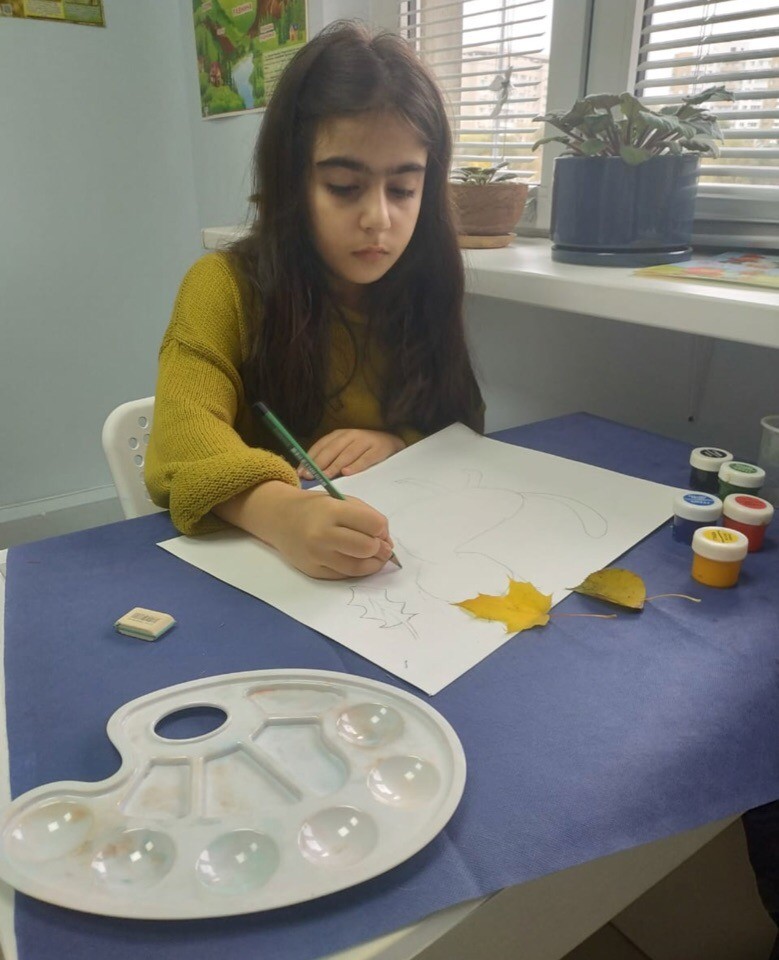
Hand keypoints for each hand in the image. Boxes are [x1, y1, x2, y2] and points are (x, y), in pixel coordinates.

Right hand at [214, 482, 394, 579]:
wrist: (280, 518)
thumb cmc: (316, 508)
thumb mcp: (340, 500)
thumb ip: (365, 516)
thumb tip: (386, 543)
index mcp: (332, 510)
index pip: (373, 524)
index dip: (382, 529)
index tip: (380, 530)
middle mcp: (322, 534)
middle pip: (367, 548)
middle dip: (380, 549)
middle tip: (381, 547)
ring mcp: (316, 555)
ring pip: (357, 567)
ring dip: (373, 563)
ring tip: (375, 557)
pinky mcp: (313, 571)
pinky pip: (344, 575)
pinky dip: (356, 570)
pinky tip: (358, 561)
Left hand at [299, 430, 404, 479]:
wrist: (391, 442)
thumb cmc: (363, 450)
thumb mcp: (346, 449)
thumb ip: (330, 458)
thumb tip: (309, 474)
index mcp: (339, 435)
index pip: (321, 445)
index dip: (309, 458)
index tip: (301, 472)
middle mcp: (351, 435)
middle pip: (332, 449)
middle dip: (318, 463)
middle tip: (309, 476)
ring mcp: (365, 440)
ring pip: (346, 454)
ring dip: (334, 466)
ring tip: (325, 476)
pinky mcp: (378, 448)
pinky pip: (365, 458)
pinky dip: (356, 465)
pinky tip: (347, 473)